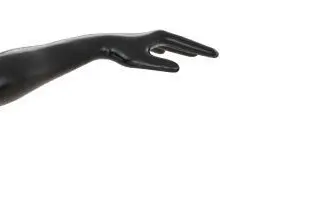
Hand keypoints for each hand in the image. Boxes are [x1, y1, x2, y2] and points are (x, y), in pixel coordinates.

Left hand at [101, 30, 217, 72]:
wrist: (108, 45)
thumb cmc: (123, 53)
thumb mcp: (142, 61)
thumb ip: (160, 65)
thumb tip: (178, 68)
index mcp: (162, 37)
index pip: (187, 44)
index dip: (202, 49)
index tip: (215, 54)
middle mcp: (160, 35)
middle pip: (184, 43)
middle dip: (200, 49)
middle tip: (215, 55)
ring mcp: (154, 40)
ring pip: (175, 45)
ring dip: (187, 49)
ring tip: (198, 54)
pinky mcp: (147, 45)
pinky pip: (165, 48)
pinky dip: (174, 51)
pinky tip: (176, 55)